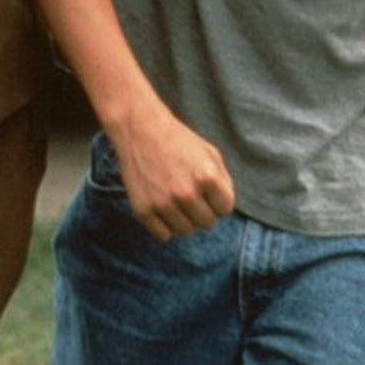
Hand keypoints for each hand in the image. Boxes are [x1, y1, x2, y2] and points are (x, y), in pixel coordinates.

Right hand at [112, 104, 234, 241]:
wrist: (139, 129)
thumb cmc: (177, 140)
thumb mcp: (210, 153)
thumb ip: (223, 181)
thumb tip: (224, 207)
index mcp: (206, 177)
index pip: (225, 209)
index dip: (218, 200)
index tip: (207, 190)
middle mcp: (186, 193)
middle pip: (206, 223)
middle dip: (202, 210)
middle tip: (190, 194)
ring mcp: (163, 204)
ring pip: (185, 231)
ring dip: (184, 219)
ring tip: (175, 199)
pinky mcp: (143, 211)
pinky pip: (163, 235)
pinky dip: (164, 224)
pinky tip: (161, 205)